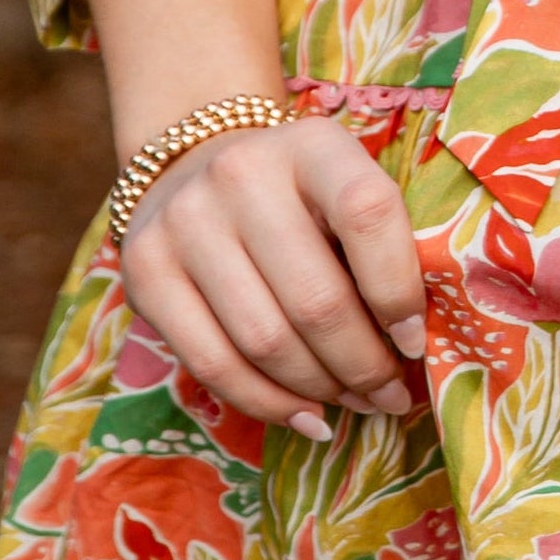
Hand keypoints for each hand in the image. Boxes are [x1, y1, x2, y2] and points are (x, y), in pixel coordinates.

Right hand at [119, 115, 427, 440]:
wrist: (194, 162)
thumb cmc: (298, 192)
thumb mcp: (345, 185)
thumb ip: (382, 244)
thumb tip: (413, 345)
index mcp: (312, 144)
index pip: (367, 214)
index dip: (398, 291)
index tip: (414, 341)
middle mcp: (242, 175)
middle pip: (316, 299)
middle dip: (363, 364)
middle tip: (389, 395)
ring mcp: (185, 223)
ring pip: (265, 342)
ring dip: (320, 389)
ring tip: (352, 402)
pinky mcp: (145, 272)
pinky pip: (213, 364)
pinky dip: (268, 403)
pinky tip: (304, 415)